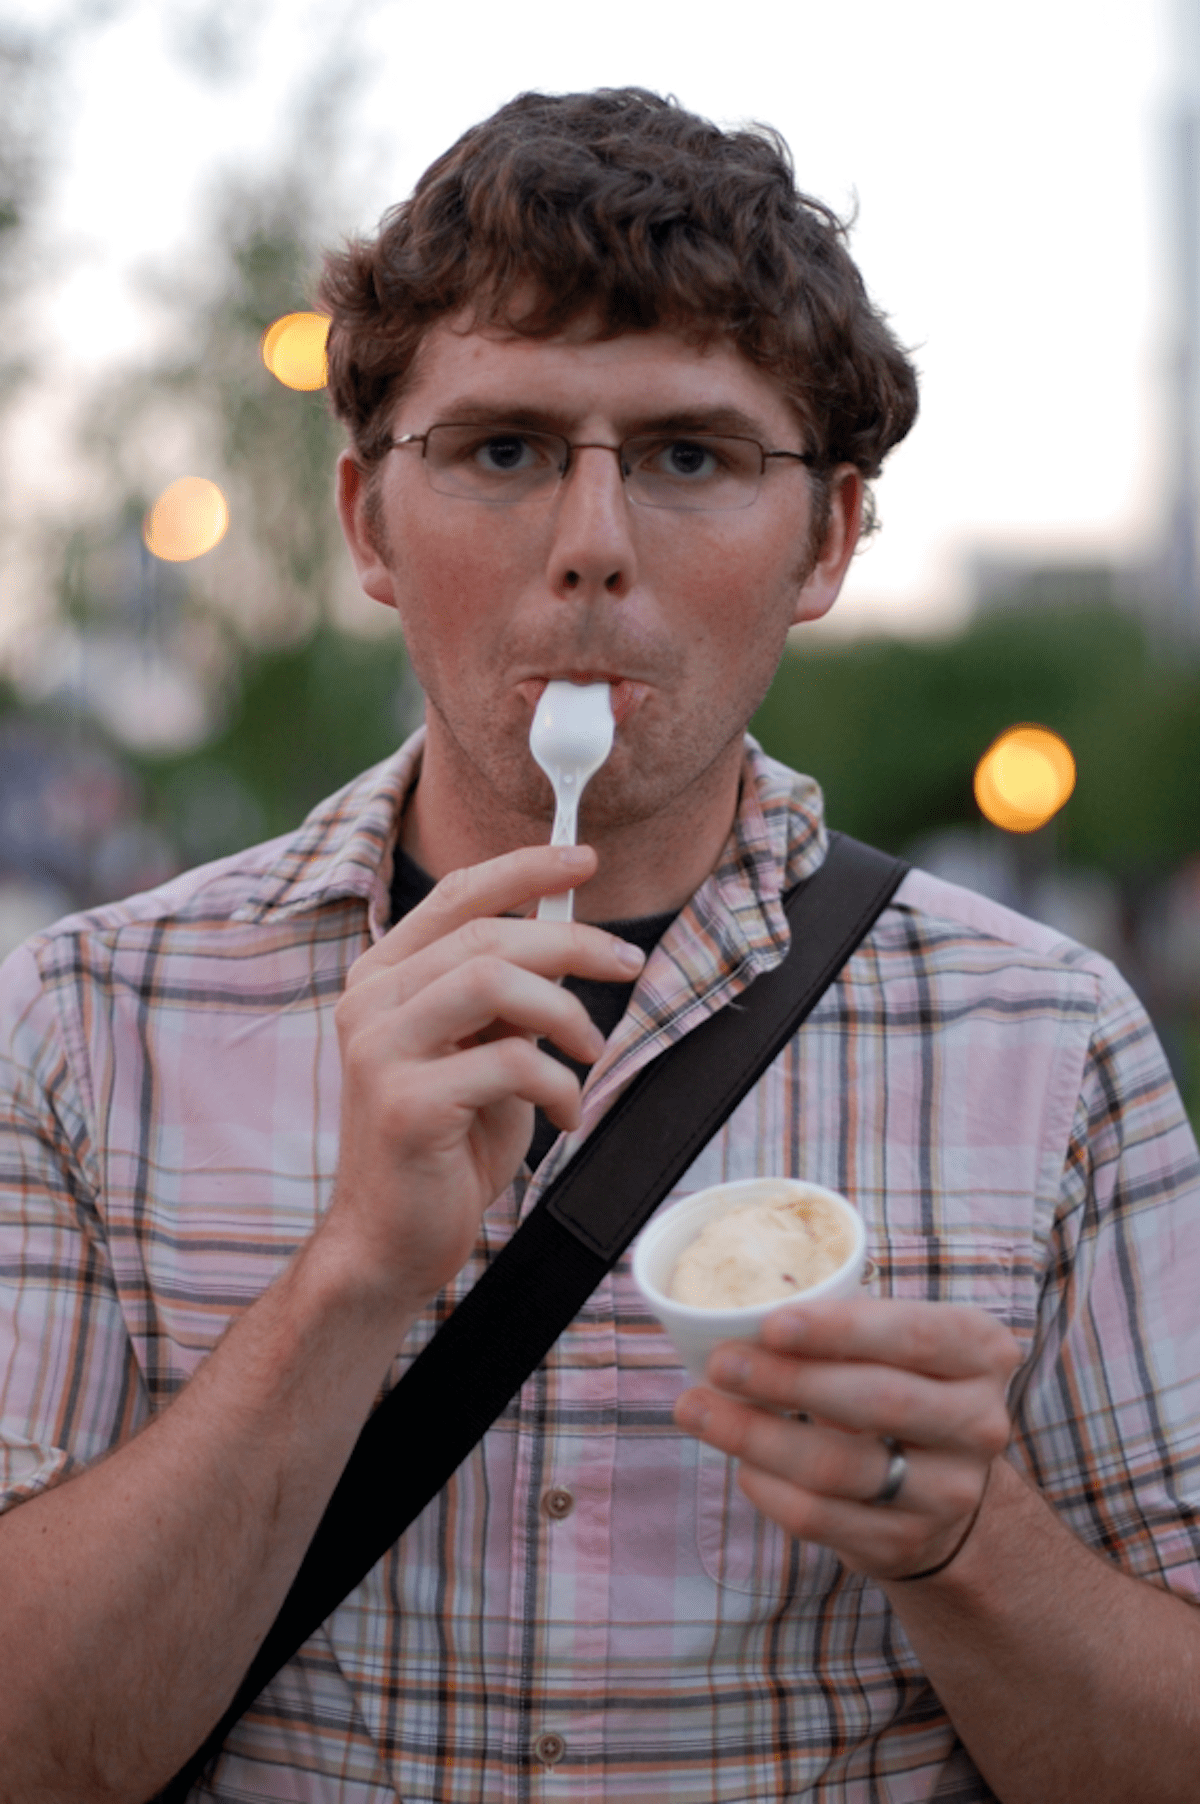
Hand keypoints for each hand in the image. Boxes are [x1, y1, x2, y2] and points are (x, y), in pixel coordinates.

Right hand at [323, 842, 645, 1315]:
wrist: (392, 1241)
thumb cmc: (445, 1146)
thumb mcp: (481, 1052)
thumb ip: (507, 997)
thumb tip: (571, 940)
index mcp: (383, 978)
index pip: (455, 895)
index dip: (523, 869)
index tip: (583, 859)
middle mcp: (369, 1003)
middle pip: (487, 934)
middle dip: (573, 941)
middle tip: (629, 962)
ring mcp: (379, 1051)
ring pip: (493, 980)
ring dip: (565, 1011)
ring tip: (590, 1051)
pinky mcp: (405, 1103)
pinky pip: (508, 1061)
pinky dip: (557, 1083)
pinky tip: (568, 1111)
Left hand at [673, 1296, 1018, 1580]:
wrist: (943, 1487)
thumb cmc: (901, 1384)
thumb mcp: (897, 1343)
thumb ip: (844, 1327)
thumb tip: (741, 1317)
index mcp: (980, 1352)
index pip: (912, 1335)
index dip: (839, 1330)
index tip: (771, 1323)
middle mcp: (978, 1423)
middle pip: (875, 1402)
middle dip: (786, 1381)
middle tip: (719, 1363)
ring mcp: (947, 1492)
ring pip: (838, 1467)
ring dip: (756, 1436)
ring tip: (698, 1408)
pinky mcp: (904, 1542)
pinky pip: (819, 1517)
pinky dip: (767, 1486)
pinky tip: (738, 1461)